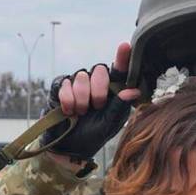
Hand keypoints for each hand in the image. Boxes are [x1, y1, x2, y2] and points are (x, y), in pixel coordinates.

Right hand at [43, 43, 141, 162]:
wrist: (68, 147)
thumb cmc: (93, 134)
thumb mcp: (109, 124)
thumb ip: (120, 106)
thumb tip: (134, 91)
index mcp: (112, 90)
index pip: (119, 70)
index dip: (122, 57)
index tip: (125, 47)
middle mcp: (95, 82)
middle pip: (100, 70)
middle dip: (98, 91)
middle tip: (96, 107)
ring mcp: (77, 82)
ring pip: (82, 77)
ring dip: (82, 99)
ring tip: (81, 113)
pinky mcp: (61, 86)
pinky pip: (65, 85)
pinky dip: (68, 101)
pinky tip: (68, 112)